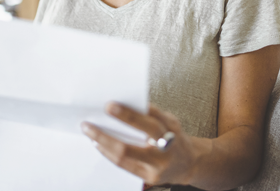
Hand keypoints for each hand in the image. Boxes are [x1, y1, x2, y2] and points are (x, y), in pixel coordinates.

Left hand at [81, 103, 196, 186]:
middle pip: (135, 140)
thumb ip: (150, 112)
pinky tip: (99, 145)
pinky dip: (109, 154)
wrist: (189, 163)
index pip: (148, 119)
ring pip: (125, 156)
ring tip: (90, 132)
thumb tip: (123, 103)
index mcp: (170, 128)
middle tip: (90, 122)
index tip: (109, 105)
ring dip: (103, 143)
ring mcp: (158, 166)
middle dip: (107, 134)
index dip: (128, 114)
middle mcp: (165, 148)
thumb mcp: (168, 120)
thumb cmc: (173, 136)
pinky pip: (124, 166)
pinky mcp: (150, 178)